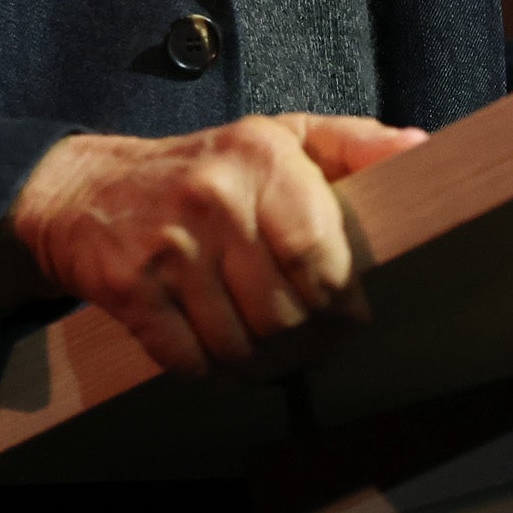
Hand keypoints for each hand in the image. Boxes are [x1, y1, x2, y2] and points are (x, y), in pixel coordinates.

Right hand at [6, 113, 426, 380]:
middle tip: (316, 348)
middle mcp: (213, 198)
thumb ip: (354, 144)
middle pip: (284, 312)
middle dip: (309, 345)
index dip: (343, 304)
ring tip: (278, 359)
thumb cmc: (209, 168)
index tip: (352, 319)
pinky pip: (192, 361)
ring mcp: (167, 247)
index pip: (319, 255)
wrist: (89, 191)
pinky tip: (229, 359)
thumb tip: (423, 149)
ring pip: (241, 345)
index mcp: (261, 156)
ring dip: (267, 369)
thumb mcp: (283, 138)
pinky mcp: (131, 290)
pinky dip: (218, 375)